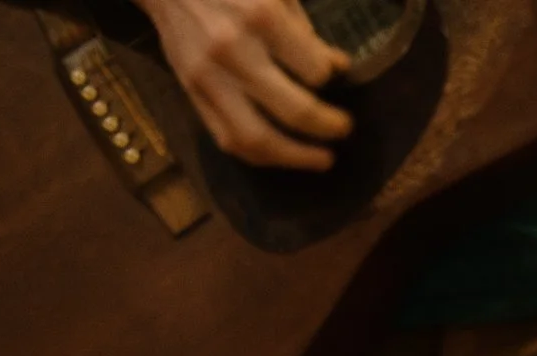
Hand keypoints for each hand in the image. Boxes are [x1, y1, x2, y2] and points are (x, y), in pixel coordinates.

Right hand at [141, 0, 352, 166]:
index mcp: (260, 16)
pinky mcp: (193, 95)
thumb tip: (336, 68)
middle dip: (327, 127)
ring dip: (296, 158)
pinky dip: (262, 156)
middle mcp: (234, 51)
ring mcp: (210, 78)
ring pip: (258, 140)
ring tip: (321, 159)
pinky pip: (230, 141)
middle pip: (294, 112)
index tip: (337, 76)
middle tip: (344, 129)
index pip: (314, 70)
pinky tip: (282, 155)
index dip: (331, 78)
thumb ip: (303, 30)